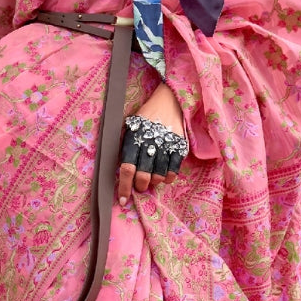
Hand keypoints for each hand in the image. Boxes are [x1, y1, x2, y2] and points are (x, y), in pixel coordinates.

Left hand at [117, 82, 186, 204]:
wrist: (168, 100)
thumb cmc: (145, 116)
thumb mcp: (130, 127)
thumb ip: (125, 147)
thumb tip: (121, 172)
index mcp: (133, 139)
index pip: (127, 169)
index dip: (124, 188)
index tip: (123, 201)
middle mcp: (149, 143)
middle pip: (143, 176)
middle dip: (140, 186)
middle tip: (140, 185)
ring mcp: (166, 146)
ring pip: (159, 176)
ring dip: (154, 182)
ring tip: (152, 178)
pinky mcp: (179, 147)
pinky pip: (173, 171)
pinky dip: (168, 178)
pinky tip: (164, 176)